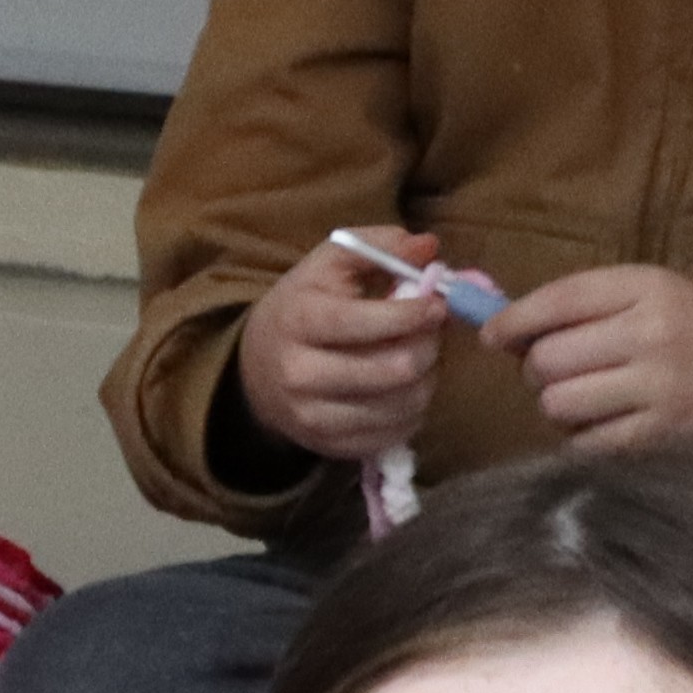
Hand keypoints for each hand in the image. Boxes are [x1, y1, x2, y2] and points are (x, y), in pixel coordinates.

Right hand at [235, 228, 454, 465]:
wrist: (255, 367)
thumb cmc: (304, 306)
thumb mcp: (328, 264)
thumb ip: (377, 245)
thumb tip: (428, 246)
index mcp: (299, 320)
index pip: (367, 322)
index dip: (414, 313)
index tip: (436, 305)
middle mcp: (300, 373)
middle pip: (395, 368)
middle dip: (429, 347)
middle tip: (431, 333)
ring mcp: (313, 416)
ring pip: (403, 405)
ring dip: (427, 379)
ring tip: (420, 360)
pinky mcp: (329, 446)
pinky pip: (396, 434)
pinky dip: (413, 411)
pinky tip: (404, 389)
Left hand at [495, 266, 692, 471]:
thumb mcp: (667, 301)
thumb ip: (594, 308)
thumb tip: (505, 330)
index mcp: (651, 286)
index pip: (556, 300)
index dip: (512, 321)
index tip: (493, 337)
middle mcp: (652, 331)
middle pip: (545, 360)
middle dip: (539, 373)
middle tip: (563, 376)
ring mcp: (659, 387)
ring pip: (557, 405)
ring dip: (561, 409)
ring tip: (592, 403)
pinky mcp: (664, 437)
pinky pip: (586, 445)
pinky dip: (586, 442)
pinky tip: (613, 429)